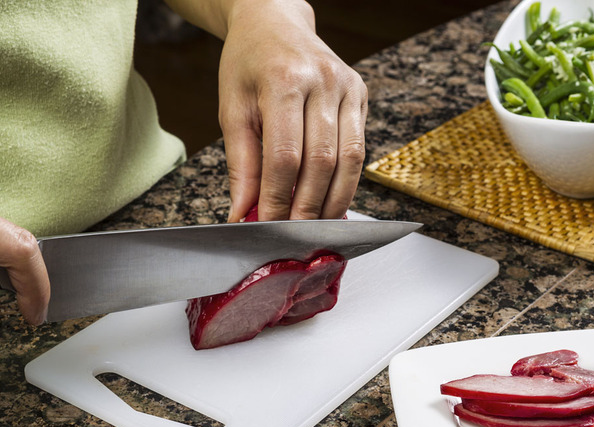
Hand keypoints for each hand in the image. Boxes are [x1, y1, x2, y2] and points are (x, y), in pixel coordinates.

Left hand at [218, 0, 367, 221]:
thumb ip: (241, 163)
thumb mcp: (232, 109)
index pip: (285, 155)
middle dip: (307, 207)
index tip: (267, 225)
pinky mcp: (361, 95)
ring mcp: (348, 87)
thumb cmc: (249, 64)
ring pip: (349, 160)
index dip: (277, 197)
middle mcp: (323, 81)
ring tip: (314, 226)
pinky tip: (330, 201)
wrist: (275, 23)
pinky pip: (359, 149)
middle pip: (322, 162)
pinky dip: (345, 182)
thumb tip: (243, 212)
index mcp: (284, 80)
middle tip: (291, 235)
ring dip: (332, 201)